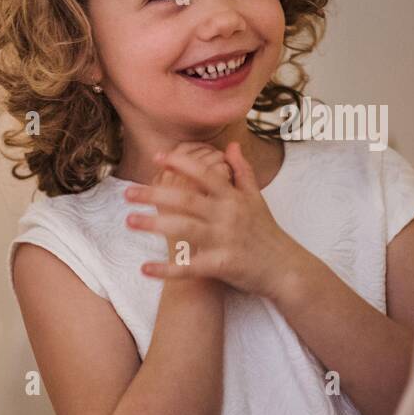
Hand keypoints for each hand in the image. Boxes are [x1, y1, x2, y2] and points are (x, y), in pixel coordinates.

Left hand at [123, 141, 304, 300]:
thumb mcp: (256, 198)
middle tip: (128, 193)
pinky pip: (190, 267)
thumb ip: (242, 170)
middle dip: (155, 195)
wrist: (285, 268)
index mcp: (233, 197)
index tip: (156, 157)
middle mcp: (228, 215)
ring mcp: (225, 240)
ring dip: (154, 225)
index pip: (204, 173)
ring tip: (129, 221)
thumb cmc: (267, 232)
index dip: (180, 163)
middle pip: (187, 199)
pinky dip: (167, 270)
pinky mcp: (223, 265)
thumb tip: (231, 145)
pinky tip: (145, 268)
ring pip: (185, 228)